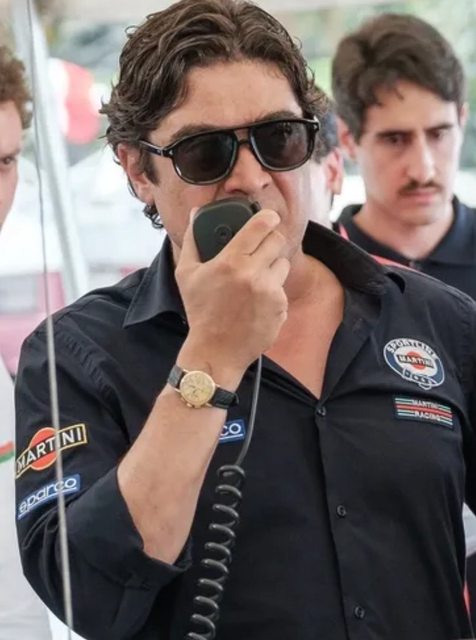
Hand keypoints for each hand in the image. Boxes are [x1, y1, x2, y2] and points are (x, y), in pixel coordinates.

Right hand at [175, 208, 289, 377]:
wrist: (216, 351)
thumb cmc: (200, 312)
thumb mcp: (187, 274)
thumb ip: (193, 239)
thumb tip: (197, 213)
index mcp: (231, 262)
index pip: (260, 226)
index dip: (268, 217)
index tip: (269, 217)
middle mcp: (254, 274)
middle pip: (278, 241)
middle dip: (270, 241)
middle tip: (261, 247)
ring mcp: (271, 292)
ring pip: (283, 264)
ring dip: (272, 266)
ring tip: (255, 279)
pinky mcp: (281, 307)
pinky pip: (282, 288)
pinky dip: (272, 291)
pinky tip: (256, 301)